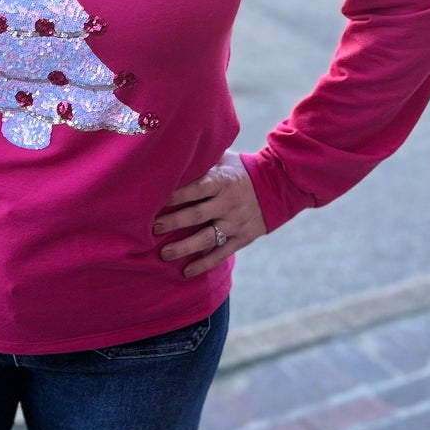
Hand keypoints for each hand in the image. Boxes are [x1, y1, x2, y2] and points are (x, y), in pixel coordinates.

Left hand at [152, 151, 266, 277]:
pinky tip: (186, 272)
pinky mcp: (242, 238)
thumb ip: (202, 162)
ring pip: (207, 238)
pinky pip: (221, 254)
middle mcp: (229, 203)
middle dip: (173, 222)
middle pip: (197, 215)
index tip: (154, 201)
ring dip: (184, 247)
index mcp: (222, 181)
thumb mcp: (224, 160)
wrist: (277, 186)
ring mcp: (235, 223)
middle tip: (152, 228)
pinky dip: (204, 264)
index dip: (175, 196)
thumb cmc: (240, 170)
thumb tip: (171, 158)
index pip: (196, 188)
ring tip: (164, 254)